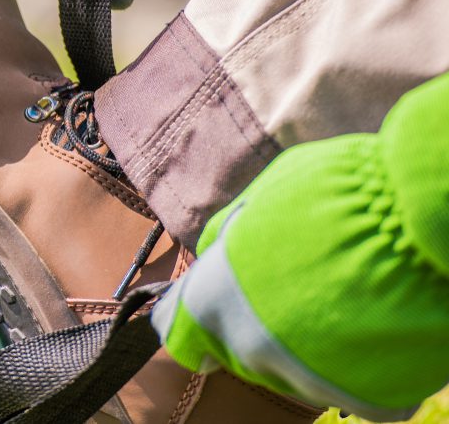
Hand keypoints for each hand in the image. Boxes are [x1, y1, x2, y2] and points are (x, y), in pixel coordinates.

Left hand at [151, 73, 448, 422]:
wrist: (413, 219)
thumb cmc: (333, 192)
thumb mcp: (257, 199)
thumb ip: (227, 239)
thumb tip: (214, 254)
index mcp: (215, 301)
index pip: (180, 332)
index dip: (197, 320)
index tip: (211, 313)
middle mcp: (252, 349)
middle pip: (242, 352)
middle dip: (259, 326)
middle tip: (298, 287)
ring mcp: (310, 381)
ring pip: (297, 373)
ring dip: (310, 346)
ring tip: (344, 298)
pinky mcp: (370, 400)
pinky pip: (358, 389)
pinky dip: (366, 366)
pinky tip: (378, 324)